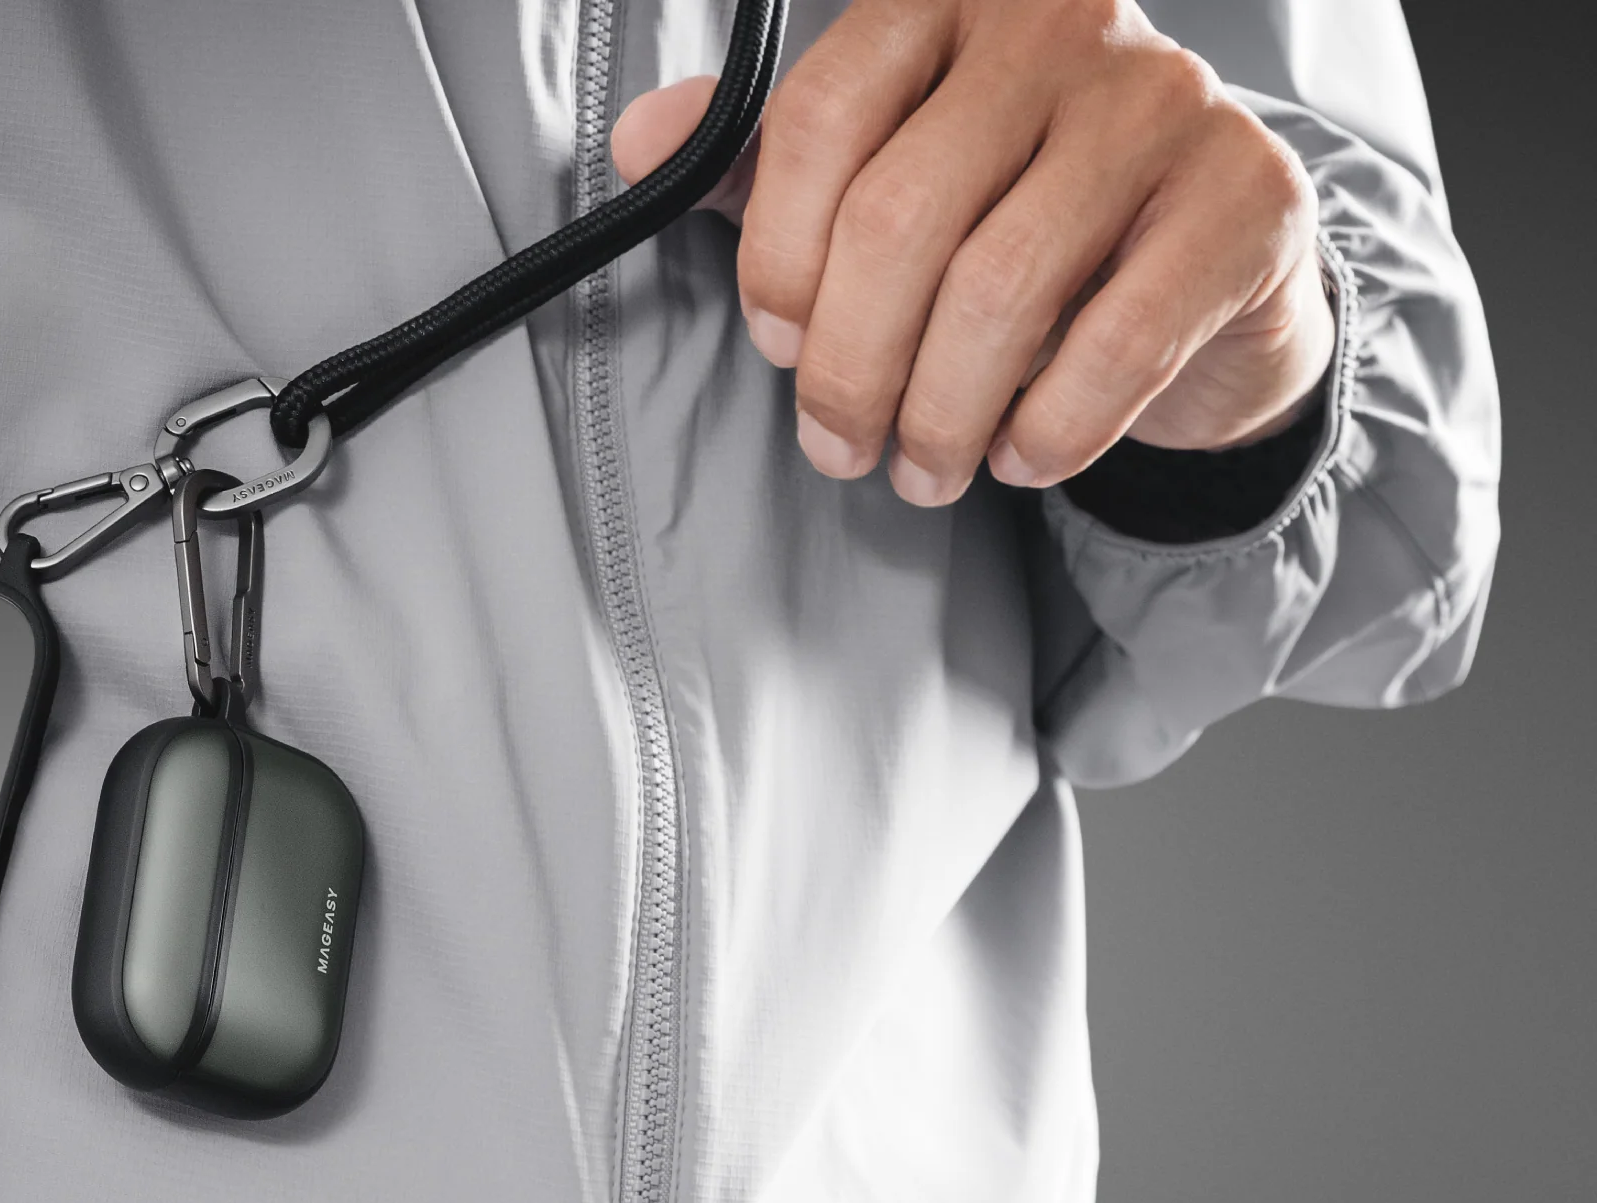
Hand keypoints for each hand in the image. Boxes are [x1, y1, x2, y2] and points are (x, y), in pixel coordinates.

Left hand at [612, 0, 1334, 506]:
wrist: (1206, 262)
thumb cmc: (1013, 214)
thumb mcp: (878, 175)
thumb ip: (761, 162)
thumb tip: (638, 142)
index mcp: (948, 1)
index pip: (823, 115)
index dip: (779, 253)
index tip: (778, 344)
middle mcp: (1062, 26)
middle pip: (902, 216)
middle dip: (850, 366)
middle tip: (837, 447)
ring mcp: (1165, 103)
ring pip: (999, 289)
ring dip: (939, 414)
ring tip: (921, 470)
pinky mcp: (1250, 196)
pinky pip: (1117, 341)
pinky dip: (1048, 426)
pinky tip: (1019, 457)